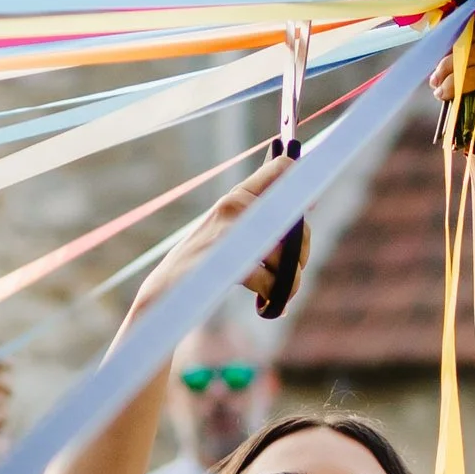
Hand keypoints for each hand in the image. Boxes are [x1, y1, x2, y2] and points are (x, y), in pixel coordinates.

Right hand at [136, 153, 304, 316]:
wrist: (166, 289)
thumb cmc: (202, 260)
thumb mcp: (226, 227)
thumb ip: (258, 211)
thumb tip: (301, 198)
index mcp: (236, 195)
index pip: (282, 169)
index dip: (303, 185)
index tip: (309, 206)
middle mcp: (235, 205)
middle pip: (295, 220)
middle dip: (301, 251)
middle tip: (293, 271)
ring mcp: (231, 232)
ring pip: (287, 255)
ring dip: (292, 281)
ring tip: (282, 293)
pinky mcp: (228, 261)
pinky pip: (273, 281)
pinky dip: (275, 296)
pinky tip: (267, 304)